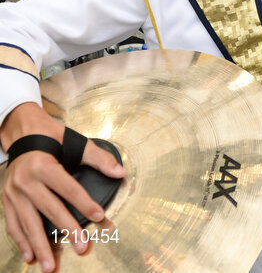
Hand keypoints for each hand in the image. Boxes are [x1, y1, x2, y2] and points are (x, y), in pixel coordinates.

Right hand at [1, 103, 124, 271]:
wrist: (21, 133)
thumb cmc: (50, 137)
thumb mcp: (75, 141)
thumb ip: (98, 158)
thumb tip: (119, 172)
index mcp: (43, 166)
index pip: (67, 188)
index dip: (84, 203)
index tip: (99, 217)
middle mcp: (26, 181)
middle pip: (49, 209)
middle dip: (66, 230)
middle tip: (82, 247)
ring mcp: (13, 193)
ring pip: (28, 224)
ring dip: (40, 246)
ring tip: (51, 266)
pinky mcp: (6, 201)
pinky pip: (13, 225)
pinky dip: (22, 242)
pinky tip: (31, 257)